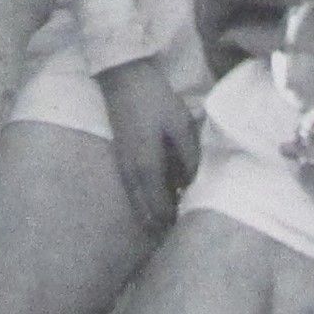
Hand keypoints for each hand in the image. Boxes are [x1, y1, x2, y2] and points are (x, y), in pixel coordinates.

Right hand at [102, 60, 196, 231]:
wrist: (123, 77)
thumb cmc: (155, 99)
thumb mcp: (180, 126)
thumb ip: (188, 157)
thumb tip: (192, 183)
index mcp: (147, 167)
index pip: (160, 207)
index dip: (173, 222)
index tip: (187, 231)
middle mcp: (131, 171)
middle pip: (144, 211)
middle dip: (159, 225)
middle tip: (175, 236)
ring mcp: (123, 164)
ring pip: (136, 201)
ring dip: (150, 214)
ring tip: (166, 226)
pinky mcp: (121, 155)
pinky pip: (132, 188)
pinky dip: (143, 200)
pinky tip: (154, 200)